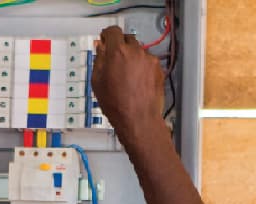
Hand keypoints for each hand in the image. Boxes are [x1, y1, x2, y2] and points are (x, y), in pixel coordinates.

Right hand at [91, 26, 164, 141]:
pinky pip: (148, 62)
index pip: (113, 32)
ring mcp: (149, 60)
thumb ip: (99, 60)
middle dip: (120, 47)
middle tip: (115, 62)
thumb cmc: (117, 105)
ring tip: (126, 77)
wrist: (138, 119)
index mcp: (118, 52)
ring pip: (138, 51)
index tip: (105, 40)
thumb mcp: (97, 82)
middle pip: (127, 39)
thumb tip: (101, 48)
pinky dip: (142, 68)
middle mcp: (135, 52)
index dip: (107, 36)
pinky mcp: (158, 69)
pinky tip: (136, 82)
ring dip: (132, 58)